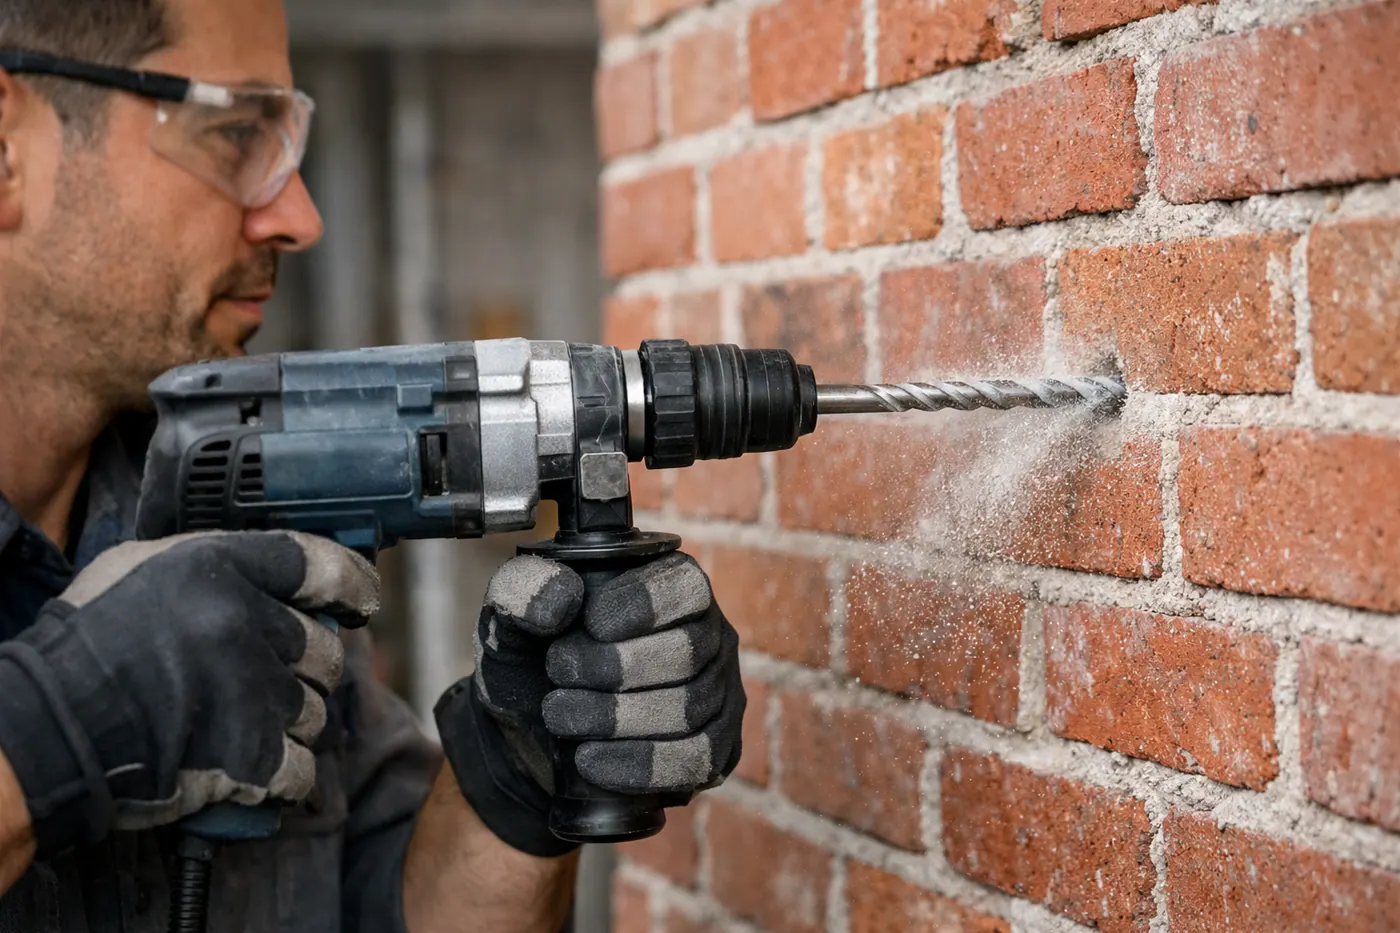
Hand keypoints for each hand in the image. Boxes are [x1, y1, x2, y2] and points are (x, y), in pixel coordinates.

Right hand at [0, 531, 378, 855]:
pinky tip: (250, 770)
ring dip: (287, 724)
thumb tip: (281, 578)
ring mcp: (252, 691)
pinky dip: (283, 777)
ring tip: (233, 725)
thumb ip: (217, 564)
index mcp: (221, 568)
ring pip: (315, 712)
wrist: (46, 727)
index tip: (362, 601)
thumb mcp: (144, 569)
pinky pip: (303, 769)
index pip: (321, 565)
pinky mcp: (250, 755)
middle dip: (304, 670)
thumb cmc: (87, 645)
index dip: (353, 583)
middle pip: (325, 649)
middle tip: (260, 682)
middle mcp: (246, 623)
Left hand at [436, 552, 744, 855]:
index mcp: (670, 584)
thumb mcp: (510, 621)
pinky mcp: (715, 747)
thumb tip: (564, 596)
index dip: (641, 607)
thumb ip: (524, 591)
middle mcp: (707, 633)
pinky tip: (591, 761)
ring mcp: (718, 692)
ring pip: (690, 708)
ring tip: (563, 718)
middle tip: (560, 676)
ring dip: (617, 718)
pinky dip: (639, 764)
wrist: (529, 738)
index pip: (684, 586)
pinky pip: (696, 759)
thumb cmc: (530, 665)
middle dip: (615, 670)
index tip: (591, 627)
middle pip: (688, 651)